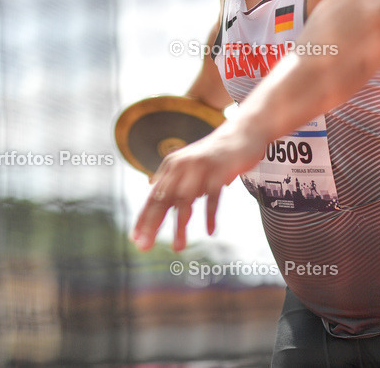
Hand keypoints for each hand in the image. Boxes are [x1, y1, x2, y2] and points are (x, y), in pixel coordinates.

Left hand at [131, 120, 265, 251]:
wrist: (243, 133)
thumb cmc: (214, 155)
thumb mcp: (190, 164)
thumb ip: (173, 178)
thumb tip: (152, 190)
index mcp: (172, 166)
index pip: (153, 197)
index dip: (143, 219)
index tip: (136, 241)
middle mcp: (182, 166)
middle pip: (163, 200)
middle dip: (152, 225)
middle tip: (145, 246)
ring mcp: (200, 167)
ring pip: (185, 200)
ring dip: (180, 226)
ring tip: (178, 247)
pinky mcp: (219, 170)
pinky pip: (212, 197)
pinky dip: (210, 216)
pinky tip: (209, 232)